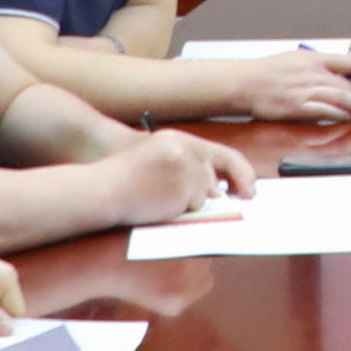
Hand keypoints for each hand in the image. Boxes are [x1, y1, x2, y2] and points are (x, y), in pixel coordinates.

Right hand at [102, 129, 254, 224]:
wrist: (100, 188)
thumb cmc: (123, 179)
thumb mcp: (155, 158)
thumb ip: (186, 167)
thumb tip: (217, 190)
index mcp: (177, 139)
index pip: (223, 154)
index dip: (241, 173)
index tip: (249, 190)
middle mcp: (185, 149)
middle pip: (212, 178)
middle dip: (214, 194)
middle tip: (220, 204)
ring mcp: (184, 168)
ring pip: (204, 194)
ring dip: (188, 203)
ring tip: (160, 199)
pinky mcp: (182, 187)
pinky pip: (193, 206)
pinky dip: (182, 211)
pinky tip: (159, 206)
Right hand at [202, 50, 350, 127]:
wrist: (245, 82)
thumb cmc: (268, 72)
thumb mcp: (298, 59)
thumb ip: (320, 66)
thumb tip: (341, 74)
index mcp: (316, 58)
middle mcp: (315, 73)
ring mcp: (307, 90)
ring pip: (344, 100)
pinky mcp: (299, 107)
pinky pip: (327, 113)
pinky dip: (343, 118)